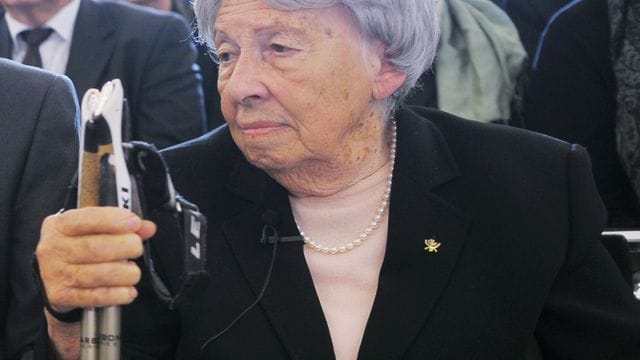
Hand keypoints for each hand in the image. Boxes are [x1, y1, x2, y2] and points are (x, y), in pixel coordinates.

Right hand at [36, 207, 156, 310]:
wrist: (52, 278)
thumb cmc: (77, 248)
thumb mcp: (93, 229)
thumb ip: (121, 226)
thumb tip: (147, 228)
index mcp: (60, 226)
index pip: (86, 219)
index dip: (114, 220)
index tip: (134, 223)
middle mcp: (54, 249)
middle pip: (94, 247)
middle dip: (125, 247)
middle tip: (137, 248)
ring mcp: (56, 274)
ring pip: (98, 274)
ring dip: (125, 273)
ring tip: (133, 272)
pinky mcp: (61, 296)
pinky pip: (95, 297)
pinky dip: (117, 295)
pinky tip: (128, 291)